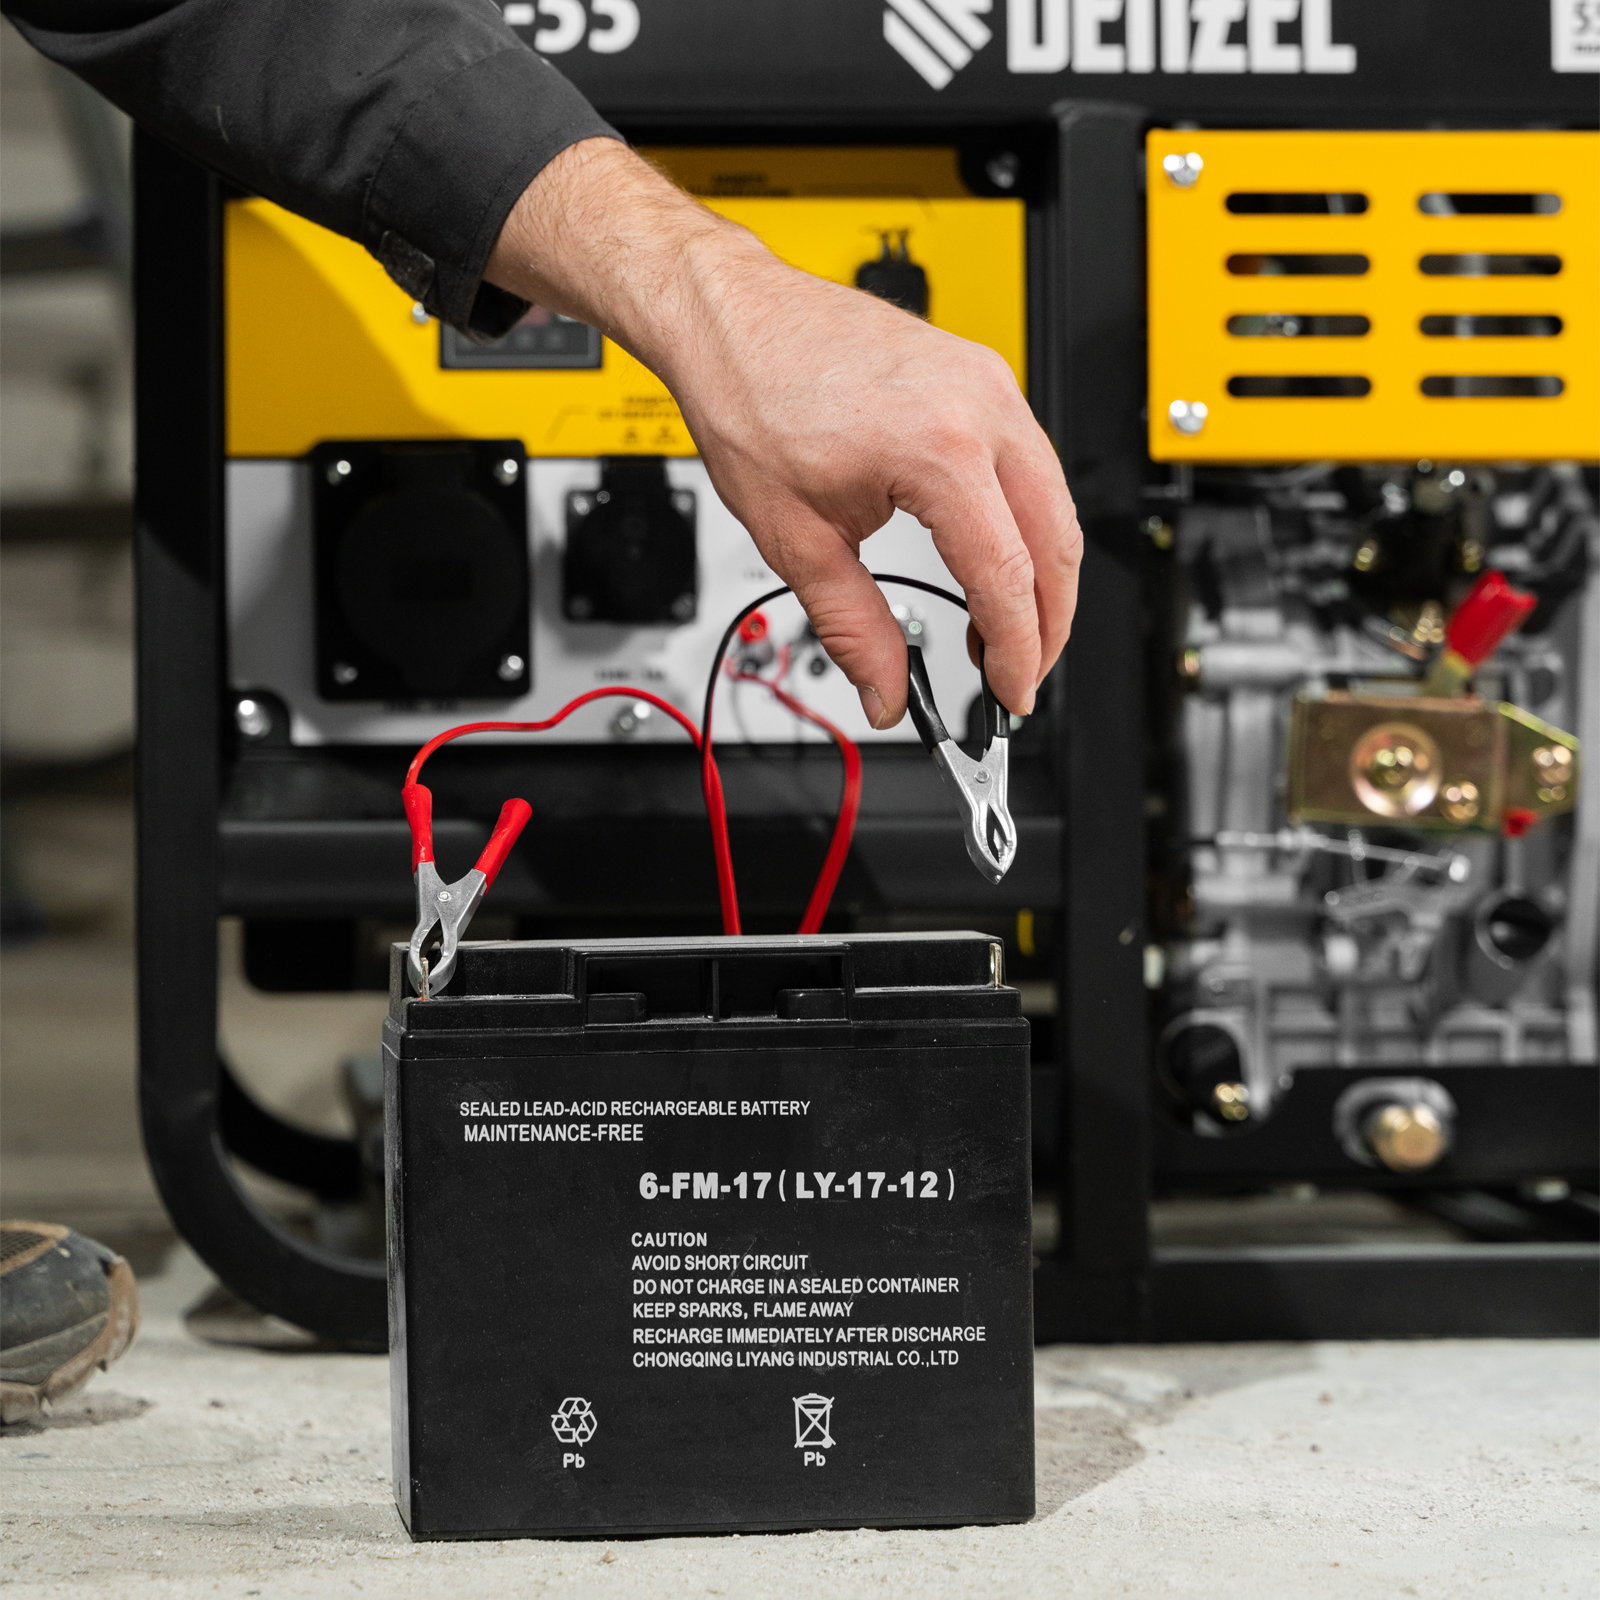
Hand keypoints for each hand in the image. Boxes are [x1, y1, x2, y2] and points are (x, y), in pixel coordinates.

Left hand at [486, 139, 1080, 725]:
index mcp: (938, 448)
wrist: (728, 318)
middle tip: (1020, 676)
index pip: (1006, 577)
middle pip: (1056, 542)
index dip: (1017, 651)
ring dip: (1042, 575)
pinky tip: (993, 560)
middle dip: (1048, 623)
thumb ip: (853, 630)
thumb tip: (886, 692)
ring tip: (1002, 631)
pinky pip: (1029, 463)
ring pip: (1054, 501)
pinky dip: (1025, 523)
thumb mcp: (797, 540)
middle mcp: (979, 407)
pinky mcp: (981, 374)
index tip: (1010, 695)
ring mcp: (988, 382)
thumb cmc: (750, 396)